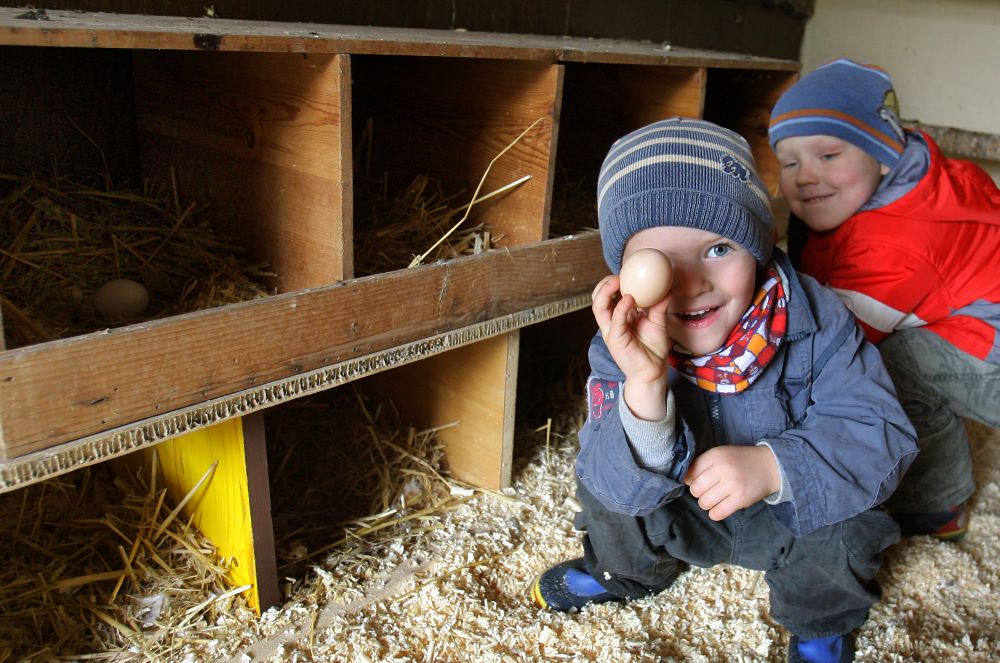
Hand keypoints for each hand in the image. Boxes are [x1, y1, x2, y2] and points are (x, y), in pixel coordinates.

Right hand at [592, 275, 671, 419]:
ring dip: (605, 292)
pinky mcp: (615, 340)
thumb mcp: (658, 323)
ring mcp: (611, 331)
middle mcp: (612, 323)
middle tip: (617, 275)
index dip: (611, 284)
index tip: (625, 272)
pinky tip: (629, 299)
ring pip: (599, 308)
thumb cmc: (653, 349)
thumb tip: (668, 289)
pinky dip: (620, 308)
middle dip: (603, 285)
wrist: (653, 371)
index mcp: (619, 317)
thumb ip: (660, 306)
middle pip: (597, 300)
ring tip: (616, 281)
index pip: (607, 297)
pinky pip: (615, 321)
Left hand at [683, 445, 780, 520]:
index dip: (691, 480)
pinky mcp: (741, 499)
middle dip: (699, 493)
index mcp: (715, 456)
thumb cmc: (740, 461)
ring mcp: (732, 484)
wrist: (769, 466)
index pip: (690, 474)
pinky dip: (715, 513)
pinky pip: (717, 513)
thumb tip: (685, 481)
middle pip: (695, 490)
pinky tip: (720, 507)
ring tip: (716, 498)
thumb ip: (703, 464)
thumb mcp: (721, 454)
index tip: (700, 481)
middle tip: (709, 491)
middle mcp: (723, 469)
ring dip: (707, 504)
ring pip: (704, 503)